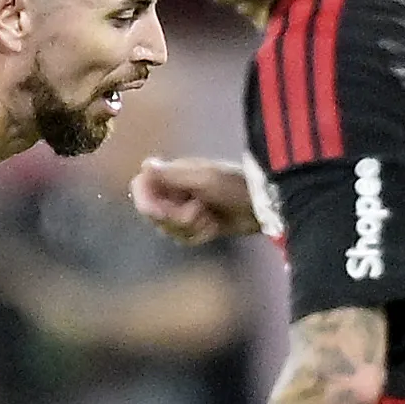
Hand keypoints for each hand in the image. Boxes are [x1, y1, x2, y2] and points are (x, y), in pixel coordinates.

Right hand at [131, 158, 258, 243]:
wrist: (263, 205)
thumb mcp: (204, 178)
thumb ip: (172, 175)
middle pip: (153, 212)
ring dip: (189, 228)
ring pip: (167, 228)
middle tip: (198, 211)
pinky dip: (198, 236)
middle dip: (174, 218)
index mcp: (174, 174)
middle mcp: (175, 191)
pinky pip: (182, 238)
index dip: (145, 201)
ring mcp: (185, 210)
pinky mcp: (196, 227)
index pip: (142, 186)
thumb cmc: (235, 186)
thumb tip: (145, 165)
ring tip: (210, 219)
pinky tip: (213, 228)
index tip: (158, 211)